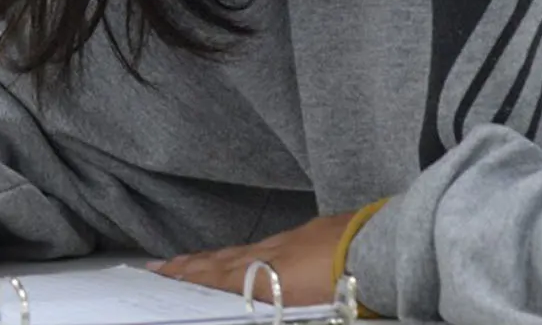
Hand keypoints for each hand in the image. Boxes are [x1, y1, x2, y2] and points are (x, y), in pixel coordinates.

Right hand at [148, 212, 354, 306]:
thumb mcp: (307, 311)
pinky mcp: (312, 231)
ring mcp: (291, 240)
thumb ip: (271, 307)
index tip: (161, 276)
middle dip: (189, 267)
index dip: (189, 278)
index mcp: (268, 277)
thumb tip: (249, 303)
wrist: (381, 249)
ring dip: (213, 258)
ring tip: (191, 261)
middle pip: (222, 262)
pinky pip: (265, 242)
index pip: (218, 278)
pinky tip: (246, 251)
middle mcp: (271, 255)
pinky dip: (245, 249)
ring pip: (242, 250)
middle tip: (160, 267)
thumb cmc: (348, 290)